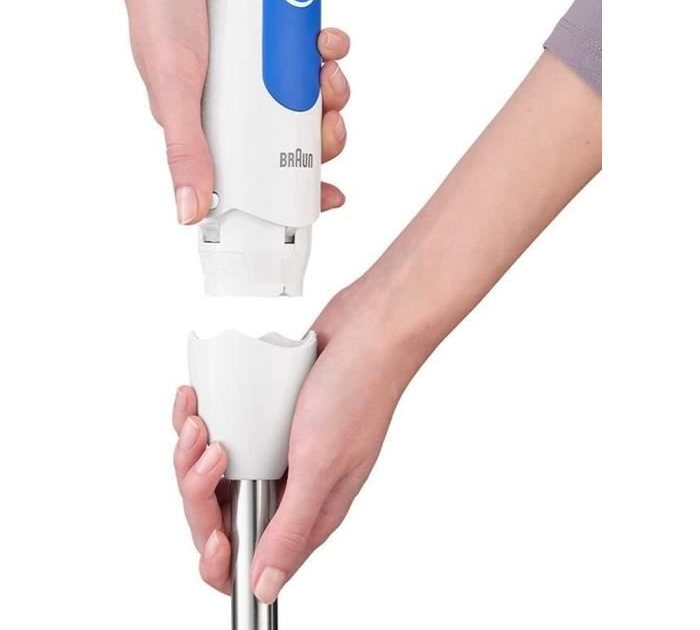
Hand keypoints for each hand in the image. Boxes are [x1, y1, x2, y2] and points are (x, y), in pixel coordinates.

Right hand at [105, 0, 350, 223]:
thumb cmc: (159, 1)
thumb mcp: (172, 84)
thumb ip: (186, 148)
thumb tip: (188, 212)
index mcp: (215, 124)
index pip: (263, 172)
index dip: (297, 187)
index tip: (328, 196)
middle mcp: (244, 100)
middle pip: (301, 138)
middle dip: (325, 135)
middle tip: (328, 121)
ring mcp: (266, 66)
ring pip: (317, 98)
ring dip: (332, 88)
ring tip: (324, 69)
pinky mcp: (283, 34)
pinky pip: (320, 52)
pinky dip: (330, 48)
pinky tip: (324, 40)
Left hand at [171, 280, 425, 600]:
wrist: (368, 328)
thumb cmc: (358, 391)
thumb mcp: (321, 467)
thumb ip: (290, 530)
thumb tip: (265, 587)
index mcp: (307, 509)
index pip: (249, 556)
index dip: (220, 554)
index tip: (215, 530)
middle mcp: (288, 483)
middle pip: (219, 509)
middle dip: (199, 486)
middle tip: (213, 450)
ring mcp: (273, 448)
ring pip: (212, 469)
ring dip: (192, 448)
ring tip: (201, 418)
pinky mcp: (264, 417)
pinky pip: (219, 429)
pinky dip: (200, 416)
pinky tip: (199, 398)